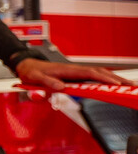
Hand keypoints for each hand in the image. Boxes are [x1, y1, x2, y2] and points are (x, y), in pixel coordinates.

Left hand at [14, 57, 130, 90]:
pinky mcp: (77, 76)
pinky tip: (115, 84)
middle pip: (100, 73)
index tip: (115, 84)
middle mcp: (75, 70)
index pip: (90, 73)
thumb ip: (46, 83)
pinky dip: (106, 80)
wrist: (27, 66)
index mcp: (67, 70)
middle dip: (116, 78)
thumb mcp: (35, 78)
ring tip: (129, 85)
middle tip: (131, 85)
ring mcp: (77, 73)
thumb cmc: (31, 72)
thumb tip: (60, 87)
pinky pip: (94, 78)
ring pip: (100, 75)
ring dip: (114, 79)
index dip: (103, 79)